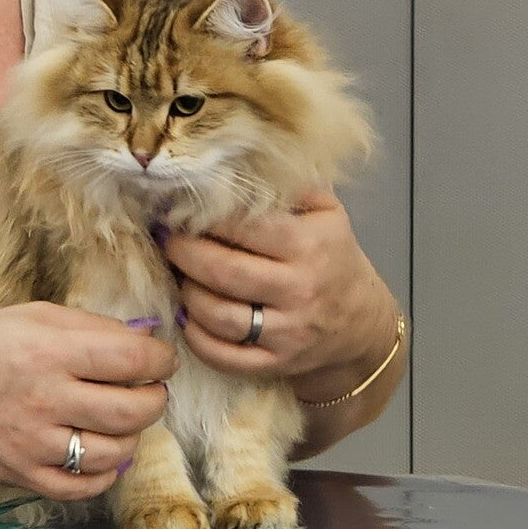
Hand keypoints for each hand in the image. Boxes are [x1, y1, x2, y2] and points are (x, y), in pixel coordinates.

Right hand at [0, 302, 176, 500]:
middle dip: (155, 399)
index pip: (132, 358)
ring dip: (132, 436)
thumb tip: (142, 338)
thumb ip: (91, 326)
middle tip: (150, 390)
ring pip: (115, 453)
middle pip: (133, 411)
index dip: (161, 359)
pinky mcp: (24, 475)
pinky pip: (83, 487)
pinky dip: (105, 474)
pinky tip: (102, 453)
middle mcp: (47, 398)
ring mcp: (36, 443)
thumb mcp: (36, 315)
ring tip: (122, 419)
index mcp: (51, 350)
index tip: (163, 359)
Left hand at [161, 189, 398, 401]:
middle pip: (221, 270)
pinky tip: (189, 313)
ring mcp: (288, 332)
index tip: (177, 208)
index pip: (242, 226)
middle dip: (182, 251)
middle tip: (165, 238)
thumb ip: (286, 185)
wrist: (362, 323)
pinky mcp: (276, 363)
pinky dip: (195, 335)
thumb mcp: (325, 212)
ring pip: (216, 314)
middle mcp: (300, 289)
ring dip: (186, 292)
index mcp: (309, 244)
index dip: (202, 216)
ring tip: (177, 273)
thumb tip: (233, 165)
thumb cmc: (332, 256)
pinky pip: (221, 355)